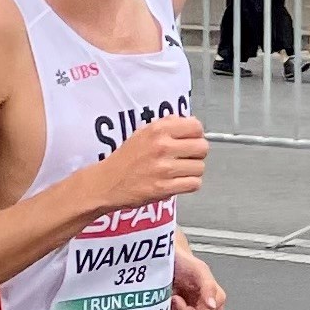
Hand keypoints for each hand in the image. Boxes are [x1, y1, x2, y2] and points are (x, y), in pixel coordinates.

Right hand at [79, 114, 207, 216]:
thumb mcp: (142, 133)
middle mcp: (162, 147)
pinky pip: (194, 184)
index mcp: (158, 130)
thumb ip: (166, 125)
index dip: (197, 134)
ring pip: (200, 167)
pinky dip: (190, 184)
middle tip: (187, 157)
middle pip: (202, 147)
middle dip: (197, 153)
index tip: (191, 139)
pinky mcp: (165, 188)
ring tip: (180, 171)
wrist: (107, 182)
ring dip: (193, 170)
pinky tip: (179, 181)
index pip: (196, 127)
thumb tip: (187, 121)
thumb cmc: (125, 159)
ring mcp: (164, 168)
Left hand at [168, 247, 225, 309]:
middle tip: (172, 297)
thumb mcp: (199, 269)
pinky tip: (167, 303)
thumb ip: (208, 286)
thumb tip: (212, 305)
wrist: (172, 260)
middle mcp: (209, 309)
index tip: (176, 298)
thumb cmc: (185, 262)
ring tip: (169, 299)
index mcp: (217, 299)